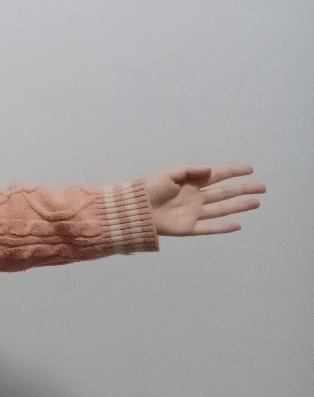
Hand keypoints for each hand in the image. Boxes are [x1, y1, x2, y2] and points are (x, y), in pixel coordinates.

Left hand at [143, 164, 264, 236]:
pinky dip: (223, 228)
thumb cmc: (148, 189)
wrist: (134, 210)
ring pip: (221, 209)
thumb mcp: (168, 174)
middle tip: (262, 187)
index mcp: (191, 182)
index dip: (232, 172)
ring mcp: (194, 213)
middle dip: (243, 189)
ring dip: (239, 206)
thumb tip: (211, 169)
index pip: (216, 175)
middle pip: (224, 192)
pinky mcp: (189, 228)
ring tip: (256, 202)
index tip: (249, 169)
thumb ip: (190, 169)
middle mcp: (196, 197)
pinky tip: (238, 225)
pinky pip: (209, 228)